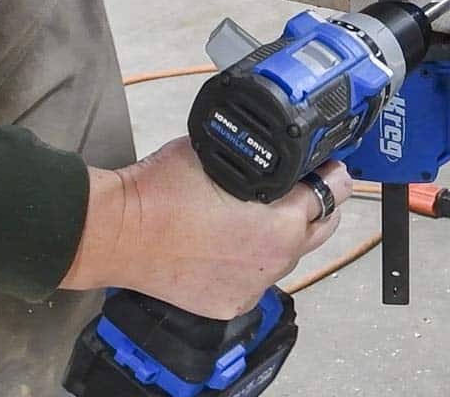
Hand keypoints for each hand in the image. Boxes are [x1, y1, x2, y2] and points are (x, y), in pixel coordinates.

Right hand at [61, 138, 351, 319]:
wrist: (118, 231)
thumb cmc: (164, 189)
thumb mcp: (224, 151)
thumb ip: (263, 153)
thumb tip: (286, 145)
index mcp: (280, 225)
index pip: (332, 193)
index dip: (331, 172)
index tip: (327, 163)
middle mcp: (274, 262)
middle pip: (321, 227)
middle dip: (317, 203)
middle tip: (302, 184)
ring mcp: (252, 287)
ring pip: (290, 254)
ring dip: (287, 232)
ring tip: (262, 209)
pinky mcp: (228, 303)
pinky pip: (258, 276)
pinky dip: (255, 258)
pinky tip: (235, 239)